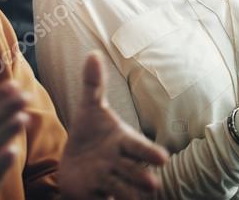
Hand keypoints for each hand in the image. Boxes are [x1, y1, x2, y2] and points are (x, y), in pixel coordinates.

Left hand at [60, 54, 168, 199]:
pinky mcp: (95, 196)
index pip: (139, 147)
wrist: (75, 161)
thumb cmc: (90, 133)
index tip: (163, 158)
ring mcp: (109, 181)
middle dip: (142, 178)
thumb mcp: (90, 108)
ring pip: (123, 190)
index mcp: (122, 141)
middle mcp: (119, 163)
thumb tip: (92, 53)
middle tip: (152, 185)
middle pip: (134, 172)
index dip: (150, 152)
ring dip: (129, 196)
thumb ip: (93, 84)